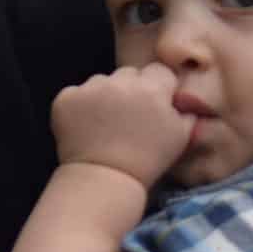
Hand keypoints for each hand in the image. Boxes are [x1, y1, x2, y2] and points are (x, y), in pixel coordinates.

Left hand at [51, 63, 194, 190]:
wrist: (105, 179)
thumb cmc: (148, 161)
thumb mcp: (179, 138)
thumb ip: (186, 112)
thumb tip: (183, 100)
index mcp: (152, 89)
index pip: (158, 72)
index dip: (158, 88)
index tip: (152, 106)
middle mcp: (120, 82)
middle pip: (129, 74)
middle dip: (130, 90)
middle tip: (127, 118)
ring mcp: (90, 88)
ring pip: (101, 82)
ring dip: (104, 96)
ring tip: (104, 125)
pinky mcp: (66, 98)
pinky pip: (76, 94)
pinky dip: (79, 107)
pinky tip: (84, 127)